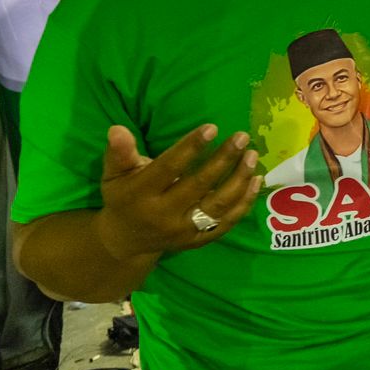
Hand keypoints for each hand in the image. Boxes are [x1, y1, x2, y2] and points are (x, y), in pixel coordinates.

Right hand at [93, 125, 260, 259]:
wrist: (126, 241)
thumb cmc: (123, 198)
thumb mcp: (114, 175)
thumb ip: (119, 153)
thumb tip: (118, 129)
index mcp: (140, 195)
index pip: (169, 167)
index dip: (190, 147)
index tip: (212, 127)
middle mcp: (164, 215)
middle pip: (199, 185)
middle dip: (223, 159)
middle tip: (242, 137)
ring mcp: (183, 231)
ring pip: (218, 205)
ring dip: (239, 179)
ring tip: (252, 155)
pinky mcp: (198, 241)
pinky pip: (226, 223)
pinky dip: (244, 203)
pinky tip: (255, 180)